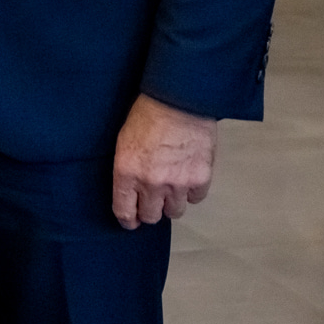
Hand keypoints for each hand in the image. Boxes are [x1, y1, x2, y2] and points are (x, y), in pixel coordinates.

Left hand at [111, 93, 216, 228]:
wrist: (179, 102)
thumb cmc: (147, 115)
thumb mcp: (124, 142)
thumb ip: (127, 170)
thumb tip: (130, 191)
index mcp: (127, 172)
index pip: (125, 211)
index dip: (128, 219)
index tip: (130, 221)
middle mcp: (152, 183)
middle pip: (152, 216)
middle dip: (150, 211)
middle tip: (151, 202)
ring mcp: (178, 183)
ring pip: (175, 212)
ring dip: (171, 203)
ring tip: (170, 187)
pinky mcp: (200, 179)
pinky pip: (195, 199)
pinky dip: (191, 192)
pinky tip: (187, 177)